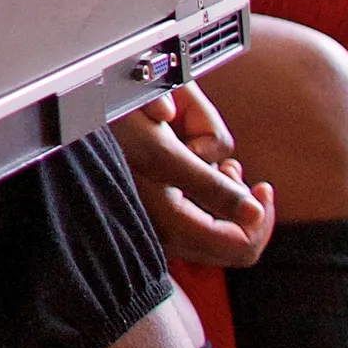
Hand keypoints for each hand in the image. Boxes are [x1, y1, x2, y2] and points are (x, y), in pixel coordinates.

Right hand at [114, 84, 275, 267]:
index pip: (238, 246)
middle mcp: (167, 225)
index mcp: (169, 225)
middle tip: (235, 169)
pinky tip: (180, 139)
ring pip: (214, 202)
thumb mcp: (166, 153)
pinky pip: (196, 183)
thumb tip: (253, 214)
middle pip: (230, 234)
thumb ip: (214, 190)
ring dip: (215, 170)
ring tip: (197, 144)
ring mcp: (165, 207)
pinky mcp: (161, 189)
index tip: (262, 189)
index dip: (258, 222)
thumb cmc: (112, 126)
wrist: (85, 100)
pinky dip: (198, 158)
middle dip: (238, 196)